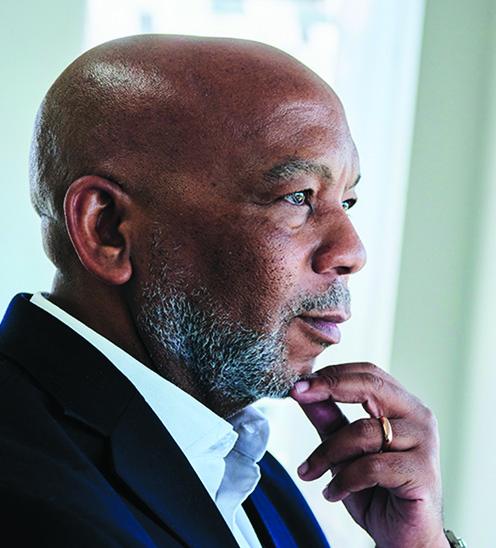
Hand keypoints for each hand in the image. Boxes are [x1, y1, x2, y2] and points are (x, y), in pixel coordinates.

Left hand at [290, 362, 448, 547]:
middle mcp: (418, 416)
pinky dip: (344, 480)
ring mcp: (424, 443)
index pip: (368, 373)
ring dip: (327, 452)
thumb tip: (303, 392)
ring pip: (363, 431)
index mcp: (403, 405)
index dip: (332, 373)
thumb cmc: (377, 491)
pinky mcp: (423, 472)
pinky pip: (370, 467)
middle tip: (299, 395)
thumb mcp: (343, 450)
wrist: (402, 539)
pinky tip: (334, 493)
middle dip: (329, 388)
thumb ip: (328, 419)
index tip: (299, 384)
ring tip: (311, 471)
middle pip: (371, 386)